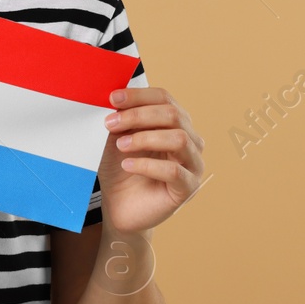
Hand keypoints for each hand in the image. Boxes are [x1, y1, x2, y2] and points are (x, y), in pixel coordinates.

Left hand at [97, 86, 203, 233]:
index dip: (139, 95)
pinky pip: (174, 171)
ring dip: (145, 138)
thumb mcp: (117, 138)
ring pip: (179, 139)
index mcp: (176, 123)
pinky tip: (128, 165)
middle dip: (138, 115)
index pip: (164, 98)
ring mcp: (193, 164)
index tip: (113, 98)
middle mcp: (190, 140)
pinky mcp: (188, 188)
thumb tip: (115, 97)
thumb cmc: (120, 170)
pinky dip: (147, 165)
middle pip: (173, 115)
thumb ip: (122, 119)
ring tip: (121, 145)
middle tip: (111, 123)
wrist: (119, 207)